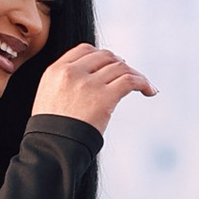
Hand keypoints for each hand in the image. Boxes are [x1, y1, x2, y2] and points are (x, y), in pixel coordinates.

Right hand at [31, 43, 153, 134]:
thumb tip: (90, 76)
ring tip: (144, 85)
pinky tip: (149, 91)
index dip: (102, 56)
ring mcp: (88, 84)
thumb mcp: (49, 96)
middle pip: (105, 56)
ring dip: (135, 74)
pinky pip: (130, 81)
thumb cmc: (51, 130)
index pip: (85, 50)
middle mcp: (72, 72)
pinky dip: (143, 83)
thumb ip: (66, 82)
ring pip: (120, 67)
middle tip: (129, 74)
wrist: (51, 148)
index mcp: (56, 70)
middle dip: (120, 64)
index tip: (112, 64)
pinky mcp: (104, 97)